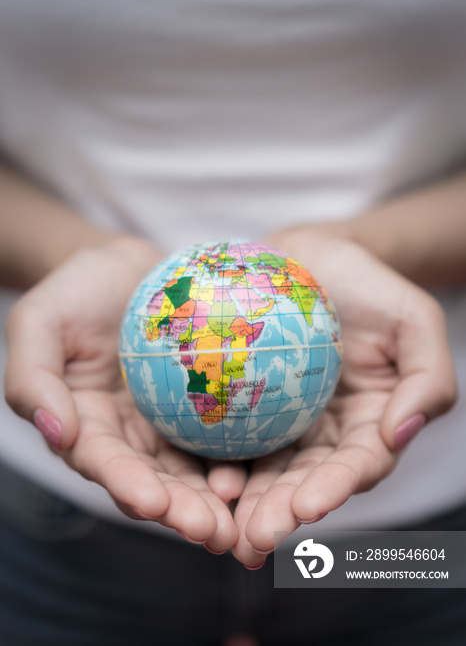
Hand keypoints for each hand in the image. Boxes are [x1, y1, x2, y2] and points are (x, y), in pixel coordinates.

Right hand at [5, 237, 245, 550]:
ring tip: (244, 521)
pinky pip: (225, 430)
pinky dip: (244, 453)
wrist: (124, 265)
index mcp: (87, 426)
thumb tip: (59, 432)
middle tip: (214, 532)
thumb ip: (34, 378)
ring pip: (194, 469)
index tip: (154, 504)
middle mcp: (129, 435)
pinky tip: (271, 467)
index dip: (127, 486)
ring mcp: (168, 423)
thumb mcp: (38, 321)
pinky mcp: (203, 404)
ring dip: (217, 500)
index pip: (105, 463)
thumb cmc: (76, 288)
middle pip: (155, 481)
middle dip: (181, 512)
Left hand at [231, 228, 456, 566]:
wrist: (312, 254)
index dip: (336, 489)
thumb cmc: (368, 283)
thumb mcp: (414, 320)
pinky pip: (230, 434)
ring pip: (265, 470)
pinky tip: (194, 479)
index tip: (308, 508)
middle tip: (254, 537)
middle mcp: (327, 433)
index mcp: (371, 424)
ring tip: (221, 528)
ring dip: (246, 503)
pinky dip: (215, 460)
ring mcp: (284, 422)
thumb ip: (427, 380)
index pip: (358, 465)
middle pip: (306, 481)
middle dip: (283, 513)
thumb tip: (401, 435)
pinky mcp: (247, 405)